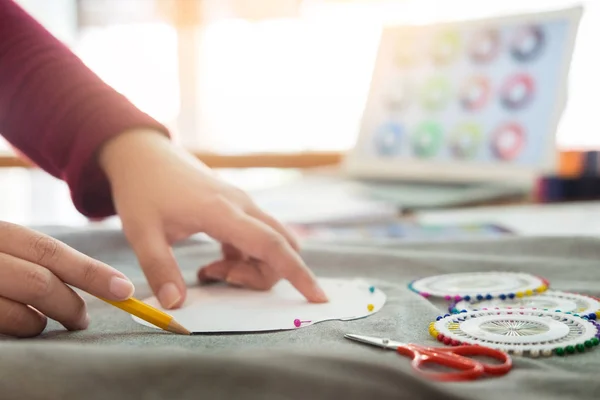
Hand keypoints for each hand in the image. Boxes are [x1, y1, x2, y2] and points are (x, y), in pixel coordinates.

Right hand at [0, 221, 134, 336]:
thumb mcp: (6, 252)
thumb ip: (32, 259)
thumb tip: (96, 279)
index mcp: (0, 236)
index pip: (50, 251)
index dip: (91, 272)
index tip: (124, 289)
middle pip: (40, 283)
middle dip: (71, 306)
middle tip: (83, 322)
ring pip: (21, 314)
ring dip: (42, 323)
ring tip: (41, 323)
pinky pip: (5, 328)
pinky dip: (21, 331)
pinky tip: (21, 327)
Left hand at [99, 130, 326, 308]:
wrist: (144, 154)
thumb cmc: (142, 189)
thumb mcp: (142, 232)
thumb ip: (160, 269)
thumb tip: (175, 305)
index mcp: (222, 212)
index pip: (271, 245)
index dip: (297, 273)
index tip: (318, 297)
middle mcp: (242, 206)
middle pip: (280, 246)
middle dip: (264, 275)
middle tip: (220, 277)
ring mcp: (242, 204)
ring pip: (271, 243)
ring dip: (252, 267)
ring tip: (212, 270)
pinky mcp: (237, 207)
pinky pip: (258, 238)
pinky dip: (246, 258)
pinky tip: (215, 262)